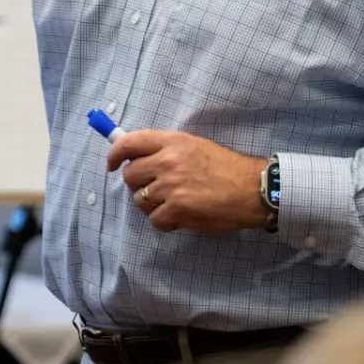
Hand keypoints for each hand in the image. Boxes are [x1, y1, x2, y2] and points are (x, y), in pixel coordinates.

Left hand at [106, 130, 270, 233]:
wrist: (252, 189)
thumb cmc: (225, 168)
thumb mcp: (195, 146)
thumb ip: (166, 149)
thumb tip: (136, 158)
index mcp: (172, 142)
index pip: (129, 143)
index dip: (114, 154)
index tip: (111, 165)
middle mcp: (167, 161)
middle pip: (130, 175)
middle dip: (138, 184)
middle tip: (156, 189)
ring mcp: (171, 186)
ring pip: (140, 200)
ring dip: (152, 205)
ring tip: (172, 204)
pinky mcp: (177, 209)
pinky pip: (155, 220)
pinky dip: (165, 222)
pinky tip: (179, 217)